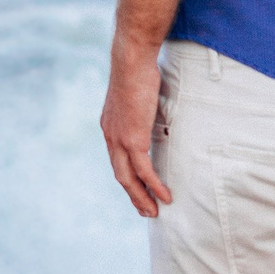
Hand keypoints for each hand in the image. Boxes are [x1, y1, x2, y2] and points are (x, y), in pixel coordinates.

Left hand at [100, 36, 172, 216]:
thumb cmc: (137, 71)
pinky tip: (165, 196)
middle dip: (134, 195)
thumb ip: (141, 108)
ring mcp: (120, 140)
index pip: (117, 160)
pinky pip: (144, 170)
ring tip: (154, 211)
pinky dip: (154, 185)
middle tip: (146, 210)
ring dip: (142, 197)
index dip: (128, 177)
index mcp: (110, 128)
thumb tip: (154, 109)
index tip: (138, 189)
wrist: (131, 62)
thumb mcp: (136, 95)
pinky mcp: (134, 139)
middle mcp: (111, 137)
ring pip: (129, 178)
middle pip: (120, 176)